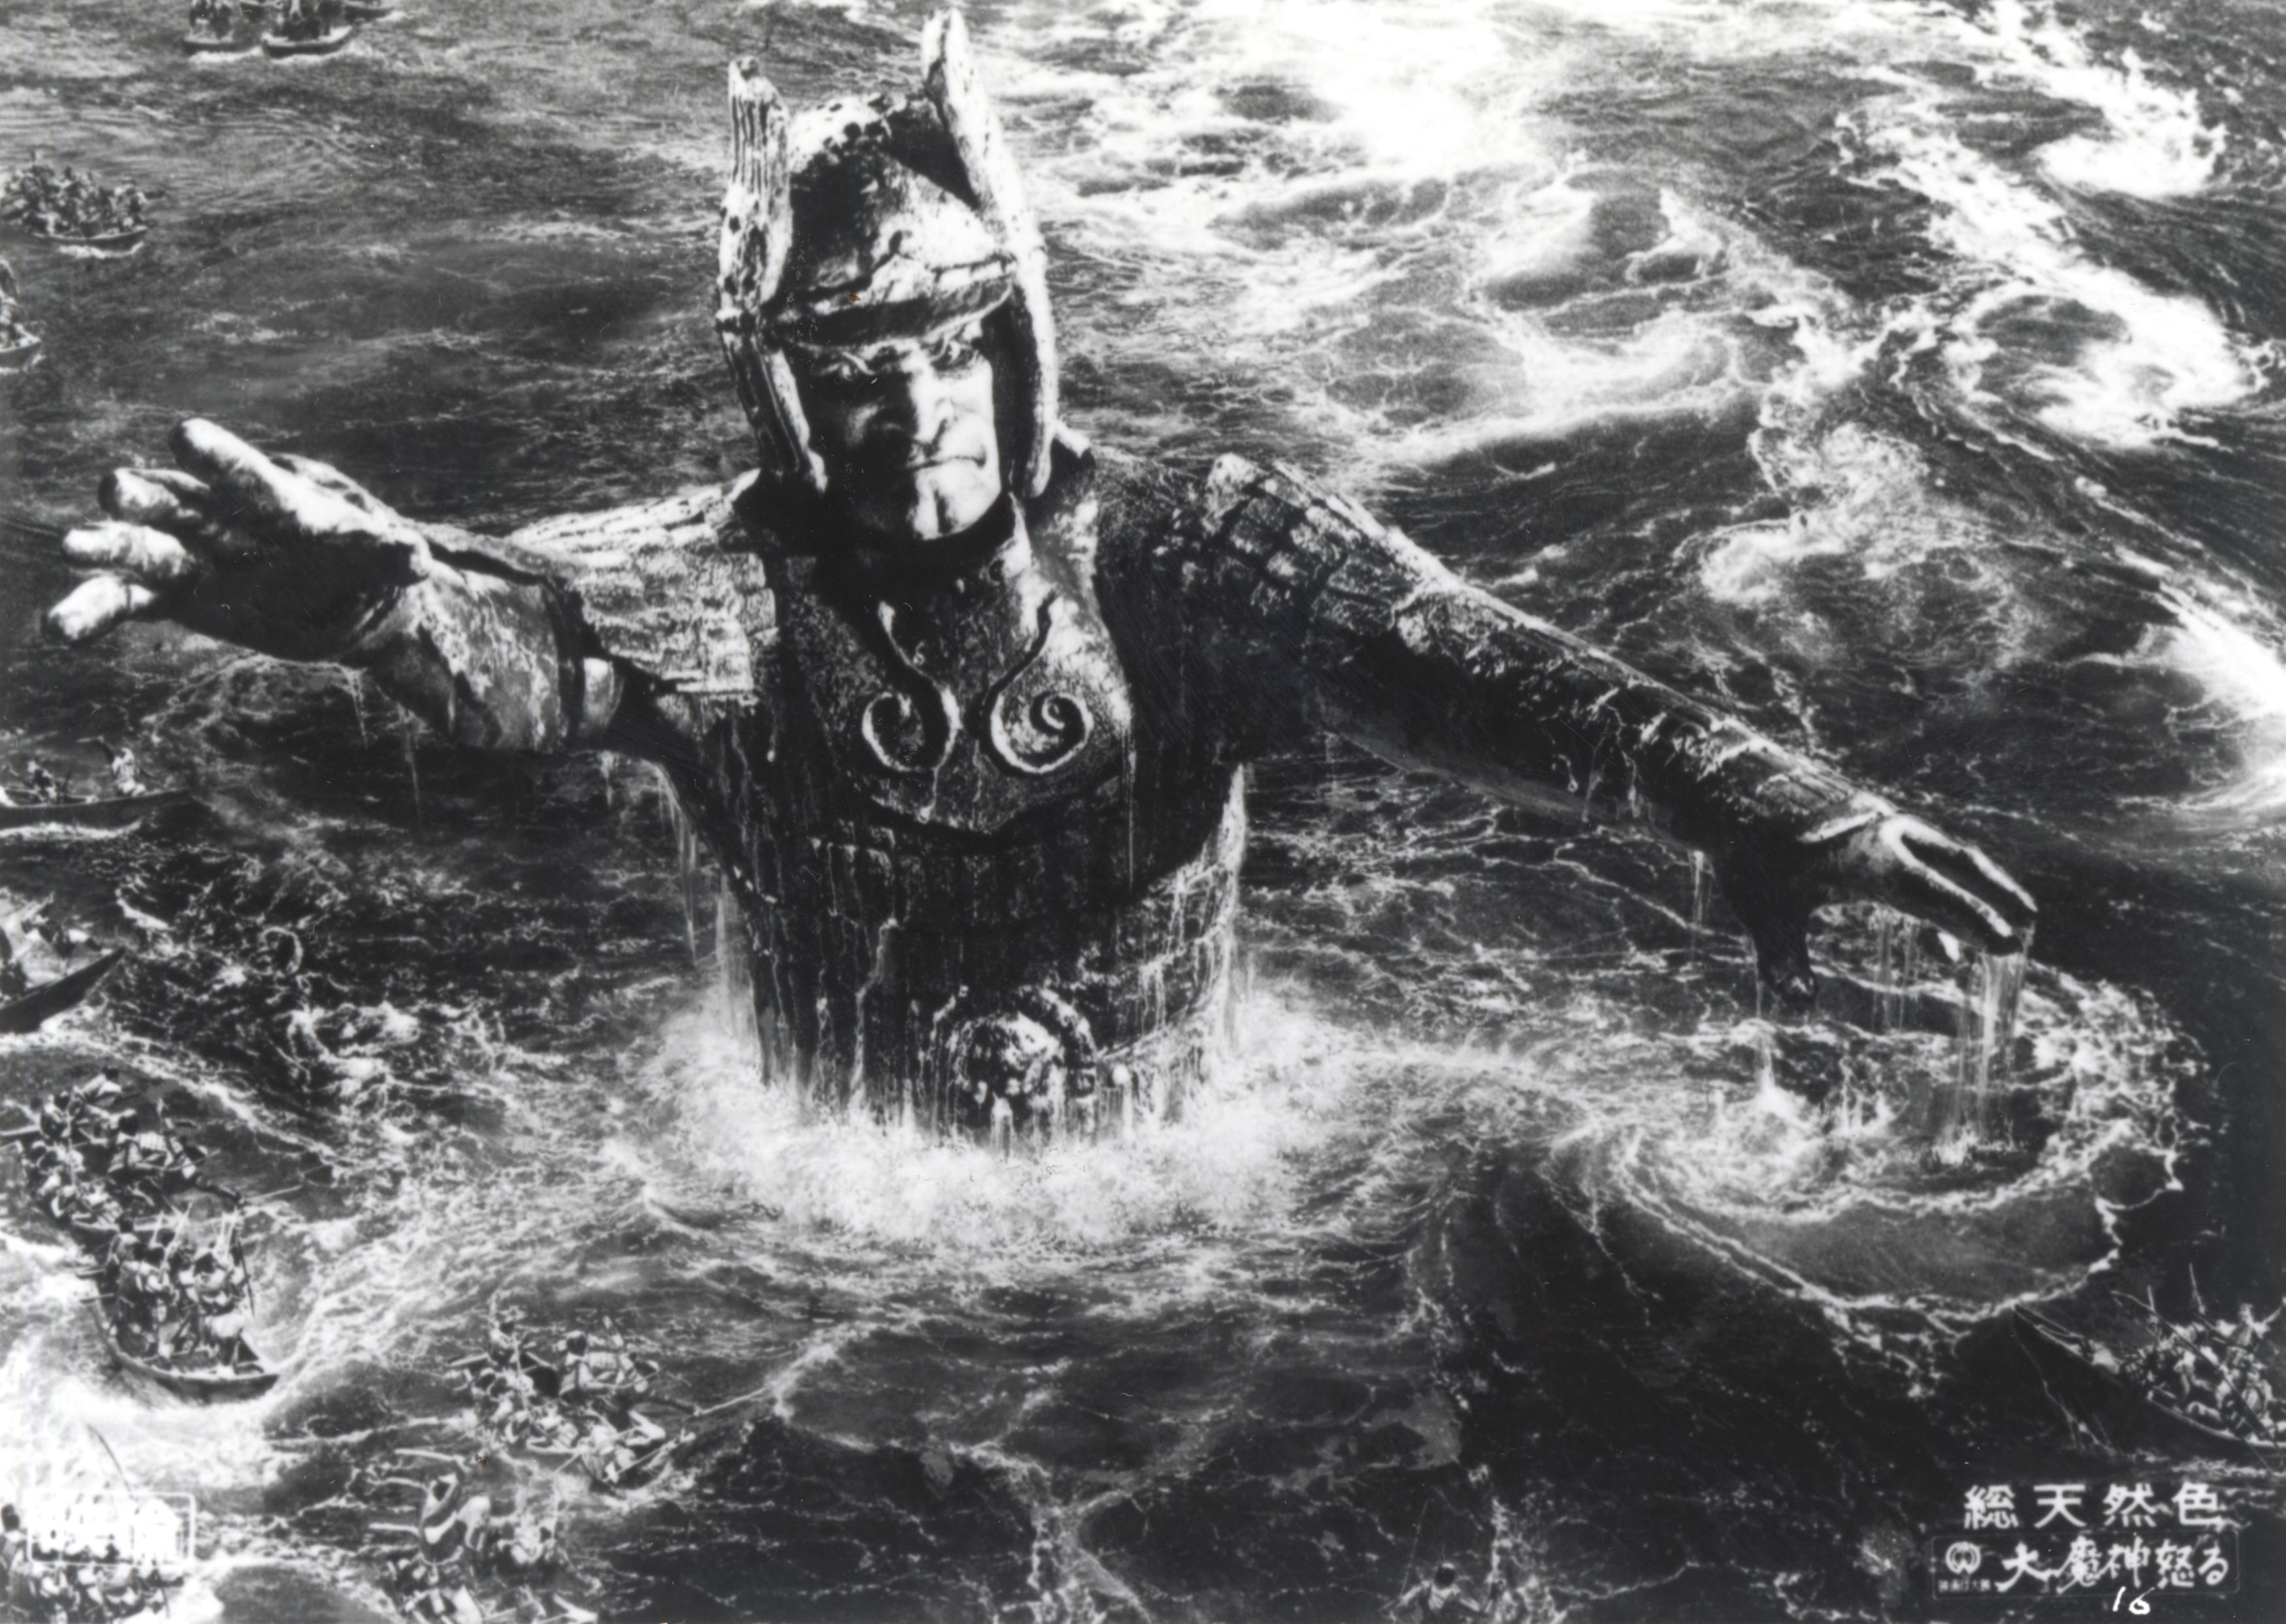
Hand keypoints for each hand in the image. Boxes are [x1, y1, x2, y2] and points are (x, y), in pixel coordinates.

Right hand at [46, 419, 433, 663]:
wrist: (337, 597)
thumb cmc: (361, 566)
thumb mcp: (380, 562)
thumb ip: (388, 557)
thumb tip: (420, 561)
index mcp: (276, 501)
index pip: (250, 480)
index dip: (221, 460)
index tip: (184, 433)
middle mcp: (223, 518)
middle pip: (182, 503)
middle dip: (149, 497)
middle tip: (114, 488)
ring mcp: (192, 554)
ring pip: (143, 549)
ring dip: (108, 547)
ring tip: (72, 545)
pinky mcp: (174, 594)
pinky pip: (128, 601)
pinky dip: (96, 611)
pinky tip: (60, 628)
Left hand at [1717, 803, 2035, 1006]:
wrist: (1732, 791)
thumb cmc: (1751, 856)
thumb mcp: (1762, 912)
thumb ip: (1783, 959)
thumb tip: (1799, 1008)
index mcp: (1865, 858)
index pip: (1929, 893)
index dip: (1970, 919)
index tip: (2007, 943)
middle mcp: (1885, 836)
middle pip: (1957, 861)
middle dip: (1996, 891)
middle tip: (2031, 921)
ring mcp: (1885, 825)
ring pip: (1947, 853)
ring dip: (1980, 885)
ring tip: (2012, 921)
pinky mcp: (1879, 825)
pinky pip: (1926, 856)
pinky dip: (1946, 887)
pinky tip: (1944, 938)